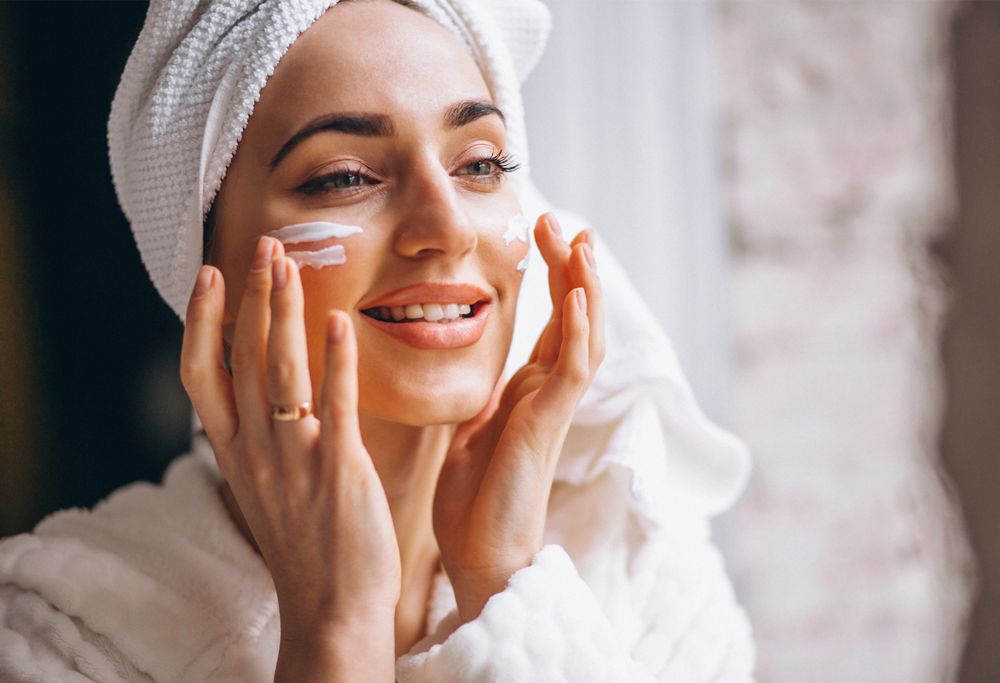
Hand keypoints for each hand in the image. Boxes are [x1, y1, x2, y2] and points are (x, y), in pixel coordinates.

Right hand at [180, 237, 398, 666]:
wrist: (331, 606)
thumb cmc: (306, 542)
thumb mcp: (265, 485)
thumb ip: (260, 435)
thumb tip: (264, 385)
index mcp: (233, 452)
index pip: (200, 374)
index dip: (201, 321)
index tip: (210, 274)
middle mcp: (254, 450)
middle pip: (243, 357)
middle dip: (251, 296)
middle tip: (264, 245)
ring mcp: (294, 459)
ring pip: (280, 370)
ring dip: (282, 312)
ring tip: (288, 263)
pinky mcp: (338, 469)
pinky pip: (333, 405)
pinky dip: (335, 361)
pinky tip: (340, 322)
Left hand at [432, 212, 604, 621]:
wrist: (478, 558)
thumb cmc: (471, 502)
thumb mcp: (469, 430)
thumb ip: (480, 395)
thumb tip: (468, 366)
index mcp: (529, 393)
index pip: (553, 323)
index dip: (555, 278)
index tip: (546, 234)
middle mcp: (547, 394)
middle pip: (575, 318)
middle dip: (571, 268)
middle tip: (563, 221)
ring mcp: (553, 409)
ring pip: (585, 336)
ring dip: (585, 288)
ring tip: (582, 241)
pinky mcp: (548, 426)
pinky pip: (572, 371)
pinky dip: (577, 332)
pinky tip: (576, 296)